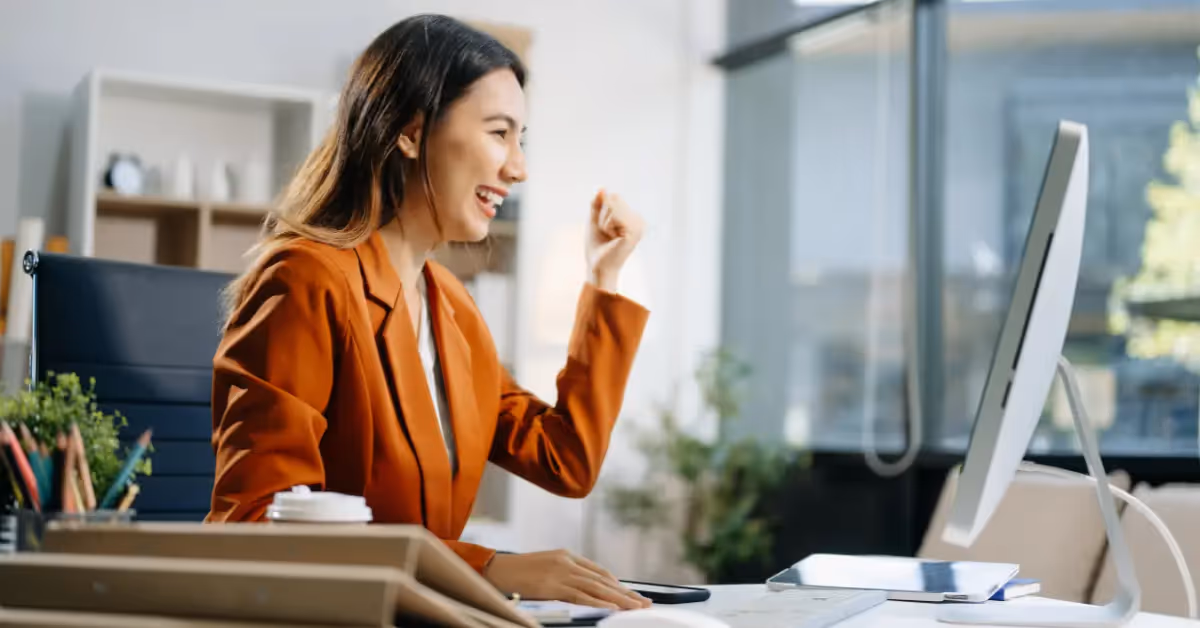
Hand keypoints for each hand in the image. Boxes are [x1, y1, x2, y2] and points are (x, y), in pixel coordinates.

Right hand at [483, 549, 650, 609]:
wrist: (496, 569)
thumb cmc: (519, 571)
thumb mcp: (546, 566)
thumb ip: (566, 574)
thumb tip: (585, 588)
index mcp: (567, 555)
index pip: (599, 571)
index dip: (616, 584)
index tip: (630, 594)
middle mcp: (568, 562)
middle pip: (603, 580)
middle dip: (626, 593)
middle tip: (644, 603)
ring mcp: (561, 573)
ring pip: (597, 588)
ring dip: (619, 599)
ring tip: (636, 608)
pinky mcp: (553, 586)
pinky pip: (581, 596)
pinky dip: (598, 603)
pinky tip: (612, 608)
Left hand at [586, 189, 643, 291]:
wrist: (598, 267)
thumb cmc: (597, 247)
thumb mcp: (595, 220)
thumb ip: (598, 204)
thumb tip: (602, 188)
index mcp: (633, 218)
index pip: (614, 196)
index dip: (602, 210)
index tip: (605, 228)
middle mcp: (639, 220)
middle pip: (614, 198)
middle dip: (603, 215)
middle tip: (607, 233)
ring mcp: (639, 225)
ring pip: (613, 206)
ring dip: (604, 221)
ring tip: (610, 237)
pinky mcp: (634, 231)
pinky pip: (615, 215)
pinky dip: (607, 226)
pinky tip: (613, 239)